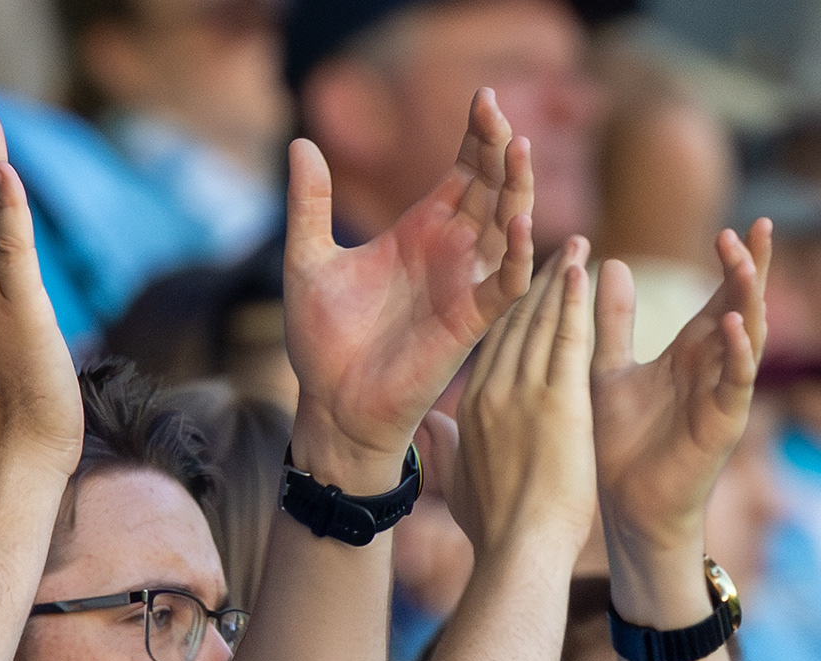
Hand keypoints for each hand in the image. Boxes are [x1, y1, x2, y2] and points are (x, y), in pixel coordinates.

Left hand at [285, 89, 532, 489]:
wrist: (330, 403)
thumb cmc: (323, 339)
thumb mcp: (308, 260)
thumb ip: (310, 204)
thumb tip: (302, 142)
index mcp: (421, 230)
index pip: (464, 169)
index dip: (477, 134)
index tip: (481, 96)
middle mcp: (452, 251)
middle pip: (493, 187)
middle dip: (500, 148)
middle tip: (497, 111)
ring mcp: (466, 284)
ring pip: (509, 226)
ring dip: (517, 189)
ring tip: (516, 148)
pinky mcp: (470, 322)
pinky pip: (507, 284)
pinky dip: (519, 255)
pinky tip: (518, 224)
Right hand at [433, 237, 596, 560]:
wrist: (520, 549)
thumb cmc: (494, 527)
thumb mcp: (459, 482)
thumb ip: (444, 448)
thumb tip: (426, 426)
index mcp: (469, 409)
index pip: (491, 346)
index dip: (508, 310)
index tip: (522, 281)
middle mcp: (490, 392)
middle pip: (513, 323)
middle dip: (533, 280)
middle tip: (554, 244)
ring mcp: (522, 393)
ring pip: (540, 322)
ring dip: (559, 279)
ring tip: (577, 245)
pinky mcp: (558, 401)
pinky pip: (567, 338)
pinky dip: (574, 301)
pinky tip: (582, 270)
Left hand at [592, 221, 770, 622]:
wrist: (619, 505)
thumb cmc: (617, 441)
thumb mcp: (610, 369)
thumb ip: (613, 320)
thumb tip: (608, 263)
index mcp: (690, 352)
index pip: (719, 295)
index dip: (731, 262)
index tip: (734, 224)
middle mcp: (713, 367)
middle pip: (742, 306)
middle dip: (752, 267)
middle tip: (755, 225)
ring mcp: (722, 393)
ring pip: (747, 336)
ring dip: (748, 298)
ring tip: (745, 260)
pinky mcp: (721, 422)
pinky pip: (735, 381)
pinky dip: (735, 351)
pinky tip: (730, 323)